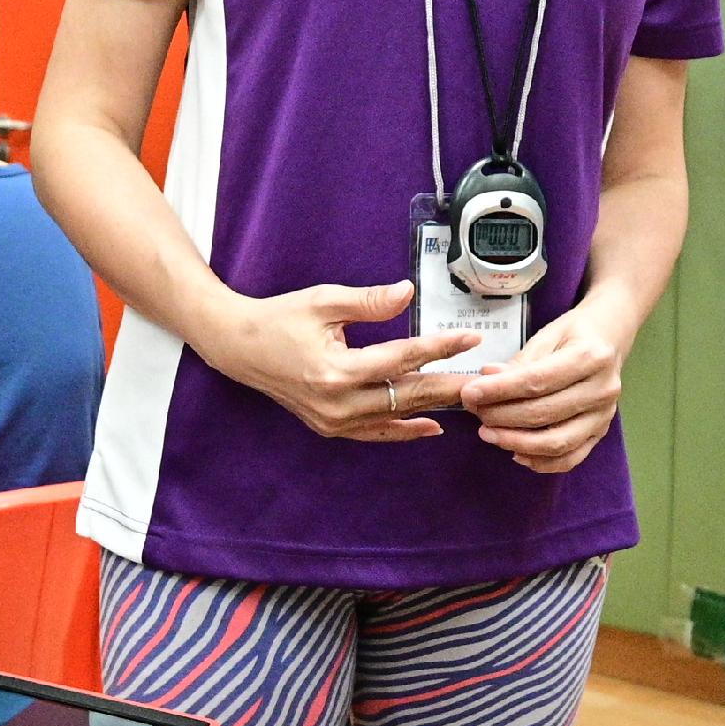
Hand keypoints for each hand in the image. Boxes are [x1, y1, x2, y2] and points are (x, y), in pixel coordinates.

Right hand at [201, 282, 481, 442]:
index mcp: (336, 370)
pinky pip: (376, 433)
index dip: (439, 349)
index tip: (469, 339)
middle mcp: (337, 403)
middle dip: (449, 385)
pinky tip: (430, 425)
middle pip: (407, 394)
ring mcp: (333, 421)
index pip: (402, 359)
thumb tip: (408, 293)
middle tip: (484, 378)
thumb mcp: (325, 301)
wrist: (240, 347)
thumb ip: (370, 301)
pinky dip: (404, 429)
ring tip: (467, 398)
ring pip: (396, 416)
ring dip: (433, 407)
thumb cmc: (281, 319)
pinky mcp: (330, 427)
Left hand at [460, 297, 629, 473]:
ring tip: (488, 433)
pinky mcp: (601, 432)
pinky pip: (570, 458)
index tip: (470, 393)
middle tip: (475, 412)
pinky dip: (541, 462)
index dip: (500, 391)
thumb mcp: (546, 337)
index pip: (537, 381)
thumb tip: (486, 380)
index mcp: (590, 357)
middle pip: (544, 413)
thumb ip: (518, 363)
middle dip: (502, 416)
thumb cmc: (573, 335)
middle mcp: (603, 389)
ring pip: (557, 442)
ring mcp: (605, 415)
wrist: (608, 339)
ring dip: (516, 442)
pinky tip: (515, 453)